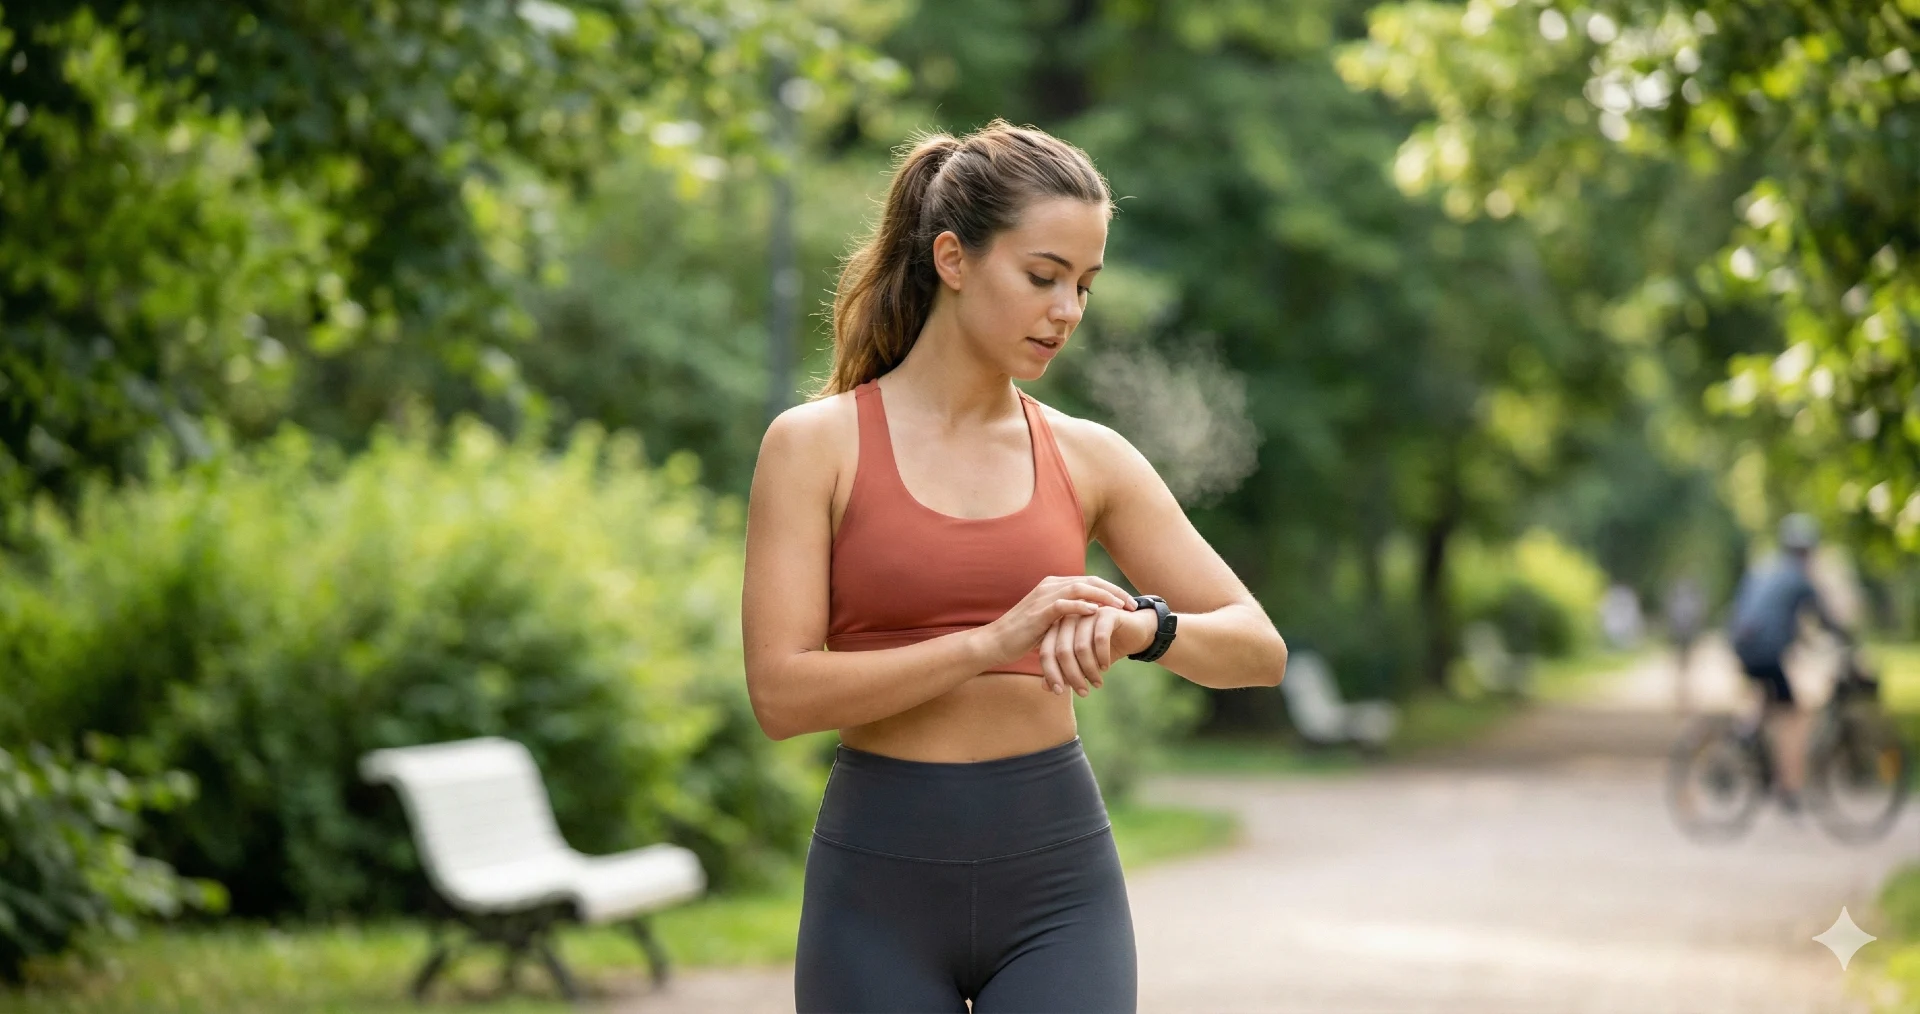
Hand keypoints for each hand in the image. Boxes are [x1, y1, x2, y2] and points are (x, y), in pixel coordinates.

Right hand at [973, 575, 1138, 676]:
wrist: (995, 642)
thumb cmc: (1022, 636)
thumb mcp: (1049, 622)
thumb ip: (1067, 616)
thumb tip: (1090, 619)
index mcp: (1054, 586)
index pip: (1089, 581)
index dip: (1111, 590)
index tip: (1129, 603)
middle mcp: (1050, 586)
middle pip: (1089, 581)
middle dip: (1114, 591)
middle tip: (1133, 604)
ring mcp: (1043, 597)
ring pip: (1080, 589)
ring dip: (1104, 597)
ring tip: (1121, 608)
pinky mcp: (1038, 612)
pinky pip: (1064, 604)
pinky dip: (1081, 606)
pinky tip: (1096, 612)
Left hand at [1039, 603, 1158, 696]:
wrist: (1135, 632)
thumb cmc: (1104, 648)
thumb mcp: (1082, 663)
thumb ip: (1064, 672)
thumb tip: (1045, 687)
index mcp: (1058, 628)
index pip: (1046, 652)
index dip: (1050, 674)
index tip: (1059, 692)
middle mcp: (1070, 618)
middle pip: (1062, 651)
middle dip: (1072, 676)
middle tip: (1083, 692)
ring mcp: (1088, 613)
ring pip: (1081, 647)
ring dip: (1089, 670)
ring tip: (1097, 683)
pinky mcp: (1107, 613)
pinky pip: (1100, 639)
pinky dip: (1102, 657)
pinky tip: (1106, 667)